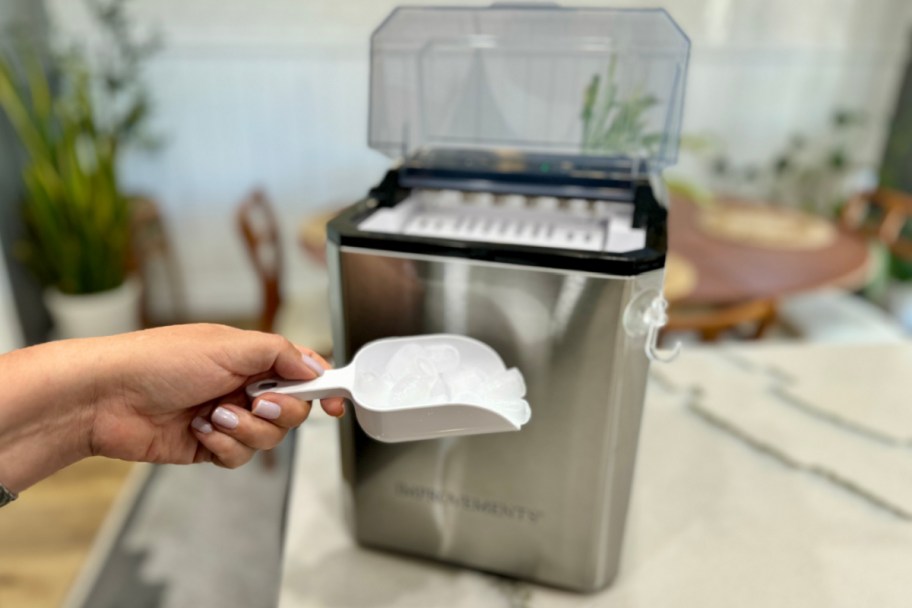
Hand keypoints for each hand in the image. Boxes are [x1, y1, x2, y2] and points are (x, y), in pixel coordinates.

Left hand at [90, 324, 344, 467]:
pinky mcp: (209, 446)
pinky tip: (197, 431)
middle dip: (278, 411)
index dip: (323, 386)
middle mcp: (243, 385)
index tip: (335, 402)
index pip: (302, 370)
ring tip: (212, 415)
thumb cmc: (158, 360)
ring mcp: (228, 417)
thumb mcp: (229, 345)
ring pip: (268, 438)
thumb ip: (280, 354)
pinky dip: (222, 446)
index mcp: (251, 356)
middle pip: (293, 410)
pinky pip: (239, 457)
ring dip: (244, 430)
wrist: (105, 397)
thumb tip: (315, 366)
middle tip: (255, 402)